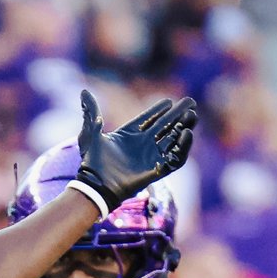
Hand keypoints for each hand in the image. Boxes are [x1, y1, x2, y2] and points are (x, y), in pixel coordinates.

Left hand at [73, 91, 196, 214]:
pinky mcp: (158, 169)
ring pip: (173, 138)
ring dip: (184, 126)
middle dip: (178, 114)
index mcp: (129, 134)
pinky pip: (175, 157)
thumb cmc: (93, 163)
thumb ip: (91, 113)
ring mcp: (151, 156)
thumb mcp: (90, 134)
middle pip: (165, 126)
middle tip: (190, 102)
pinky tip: (187, 133)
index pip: (149, 118)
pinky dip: (183, 147)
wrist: (97, 186)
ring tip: (192, 114)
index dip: (158, 110)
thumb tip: (83, 91)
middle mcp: (143, 144)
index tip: (168, 101)